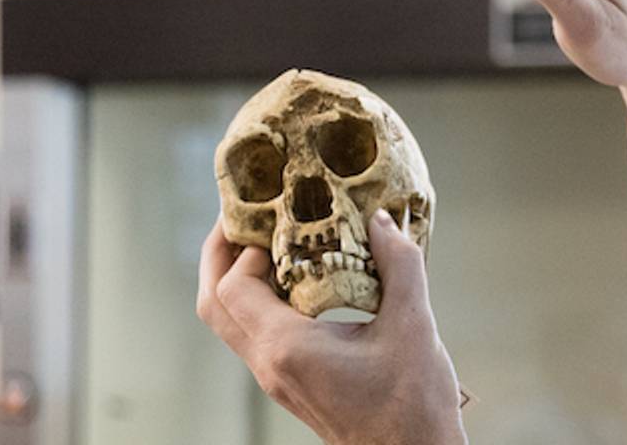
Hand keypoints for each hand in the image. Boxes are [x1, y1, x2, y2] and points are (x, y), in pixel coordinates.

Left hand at [195, 211, 466, 444]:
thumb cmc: (414, 405)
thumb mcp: (414, 325)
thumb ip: (400, 264)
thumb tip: (380, 220)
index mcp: (288, 349)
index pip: (232, 288)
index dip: (246, 249)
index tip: (279, 224)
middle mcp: (270, 366)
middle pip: (213, 305)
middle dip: (220, 257)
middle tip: (242, 220)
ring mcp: (276, 379)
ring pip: (229, 324)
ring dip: (236, 280)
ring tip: (267, 245)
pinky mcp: (290, 384)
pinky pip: (254, 337)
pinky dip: (260, 303)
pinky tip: (297, 283)